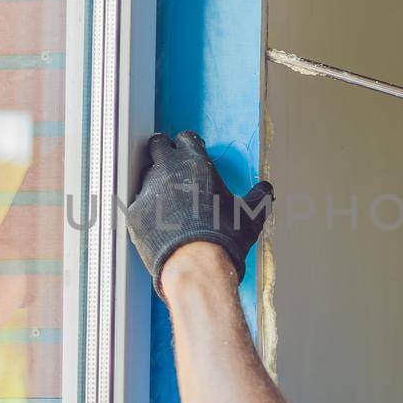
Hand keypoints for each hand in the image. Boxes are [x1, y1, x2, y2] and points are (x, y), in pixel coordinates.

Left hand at [128, 131, 272, 296]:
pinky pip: (137, 203)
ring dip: (154, 182)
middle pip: (158, 145)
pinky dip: (145, 210)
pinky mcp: (134, 212)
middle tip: (172, 167)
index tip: (191, 154)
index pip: (186, 138)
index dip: (189, 145)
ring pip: (146, 175)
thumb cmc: (225, 237)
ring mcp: (148, 190)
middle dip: (164, 152)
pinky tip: (155, 224)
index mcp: (197, 164)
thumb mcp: (250, 215)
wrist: (196, 264)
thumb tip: (267, 190)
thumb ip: (259, 197)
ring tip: (166, 202)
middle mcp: (169, 170)